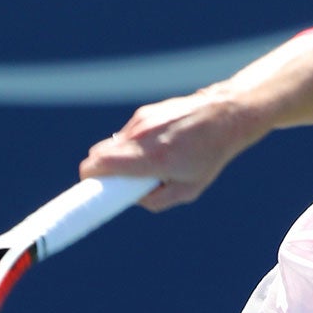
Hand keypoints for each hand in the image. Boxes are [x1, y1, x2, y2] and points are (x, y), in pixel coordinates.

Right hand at [79, 88, 258, 210]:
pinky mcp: (145, 111)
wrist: (224, 116)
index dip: (88, 177)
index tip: (89, 188)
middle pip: (98, 152)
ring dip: (119, 157)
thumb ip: (157, 200)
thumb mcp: (189, 189)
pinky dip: (132, 144)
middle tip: (115, 182)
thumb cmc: (209, 155)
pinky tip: (156, 147)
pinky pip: (127, 133)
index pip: (102, 163)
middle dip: (100, 169)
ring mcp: (142, 121)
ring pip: (113, 143)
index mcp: (152, 158)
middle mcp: (142, 137)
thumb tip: (133, 198)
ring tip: (146, 164)